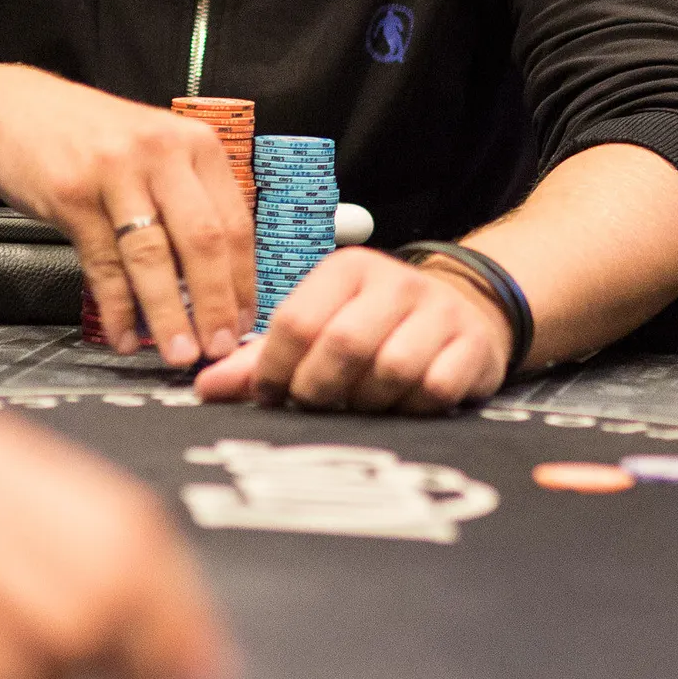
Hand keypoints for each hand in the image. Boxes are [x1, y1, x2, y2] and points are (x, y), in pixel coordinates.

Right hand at [0, 67, 253, 365]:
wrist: (15, 109)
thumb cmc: (93, 138)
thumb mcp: (155, 152)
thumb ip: (188, 202)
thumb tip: (219, 283)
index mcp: (194, 144)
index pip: (235, 222)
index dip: (243, 281)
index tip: (243, 323)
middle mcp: (160, 152)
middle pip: (202, 241)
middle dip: (214, 305)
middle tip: (219, 349)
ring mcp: (114, 172)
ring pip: (153, 257)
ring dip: (168, 314)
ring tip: (177, 353)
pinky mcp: (72, 194)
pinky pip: (102, 263)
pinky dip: (116, 307)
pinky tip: (123, 336)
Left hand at [194, 246, 512, 413]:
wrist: (465, 314)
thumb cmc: (374, 329)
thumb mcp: (321, 329)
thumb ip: (262, 360)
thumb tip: (204, 387)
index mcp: (346, 270)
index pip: (296, 320)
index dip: (274, 369)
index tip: (271, 396)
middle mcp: (393, 281)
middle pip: (342, 344)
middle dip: (319, 390)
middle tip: (315, 406)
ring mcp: (438, 310)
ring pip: (391, 369)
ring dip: (368, 402)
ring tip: (361, 404)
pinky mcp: (473, 344)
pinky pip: (435, 389)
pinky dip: (412, 408)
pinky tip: (404, 406)